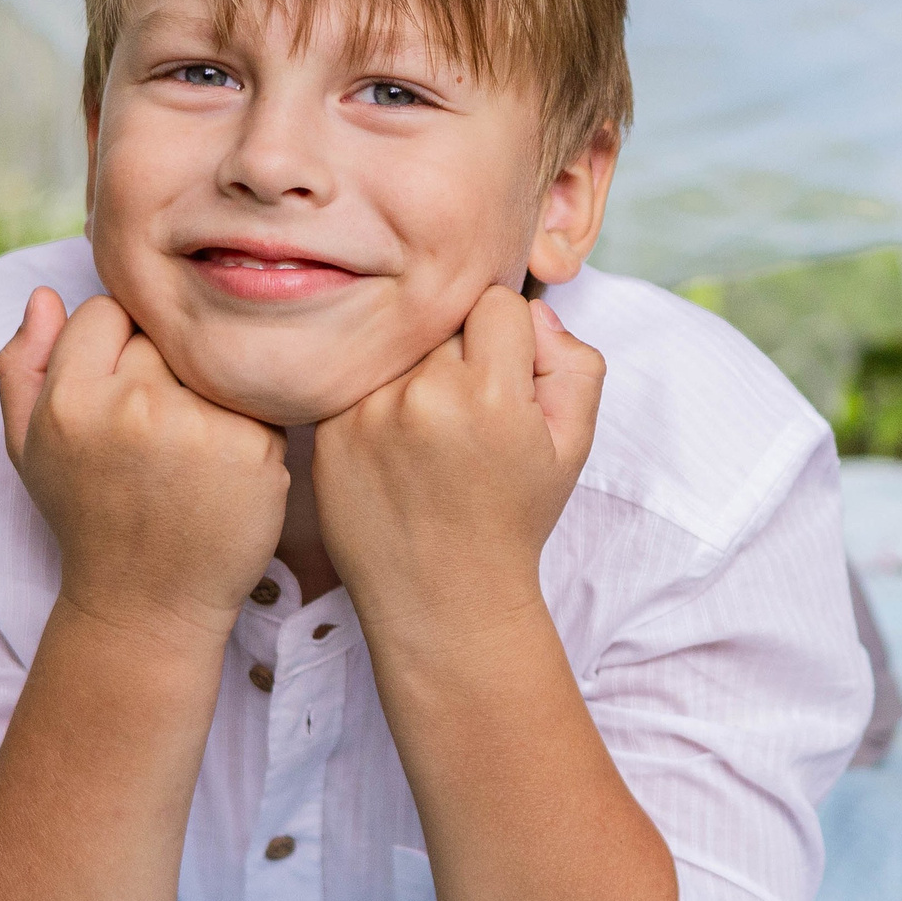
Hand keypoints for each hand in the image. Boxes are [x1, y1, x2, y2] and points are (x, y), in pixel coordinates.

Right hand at [0, 287, 289, 635]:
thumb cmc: (89, 514)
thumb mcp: (29, 445)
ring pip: (215, 359)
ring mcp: (198, 424)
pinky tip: (225, 463)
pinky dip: (249, 420)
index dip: (117, 344)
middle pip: (166, 332)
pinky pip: (259, 396)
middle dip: (165, 364)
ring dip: (210, 389)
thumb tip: (45, 294)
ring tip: (189, 445)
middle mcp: (132, 405)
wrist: (150, 601)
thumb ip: (23, 364)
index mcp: (71, 399)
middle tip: (158, 425)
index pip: (107, 310)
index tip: (120, 389)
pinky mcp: (254, 445)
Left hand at [312, 285, 604, 631]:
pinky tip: (395, 450)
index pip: (498, 302)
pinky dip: (377, 402)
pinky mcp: (326, 432)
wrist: (445, 598)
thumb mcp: (574, 445)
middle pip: (444, 321)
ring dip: (416, 375)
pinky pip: (358, 380)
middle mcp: (423, 395)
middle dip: (462, 355)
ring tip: (429, 435)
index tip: (506, 380)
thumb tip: (532, 316)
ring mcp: (366, 413)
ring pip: (399, 348)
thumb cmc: (513, 518)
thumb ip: (573, 363)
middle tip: (468, 415)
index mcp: (492, 394)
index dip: (510, 338)